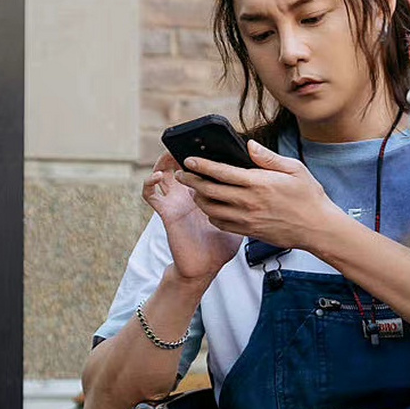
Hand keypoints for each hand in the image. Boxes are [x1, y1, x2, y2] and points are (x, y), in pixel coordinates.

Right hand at [143, 151, 242, 284]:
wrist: (205, 268)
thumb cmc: (221, 247)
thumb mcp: (239, 220)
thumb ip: (245, 201)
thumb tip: (260, 182)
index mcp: (204, 194)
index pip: (200, 168)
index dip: (202, 155)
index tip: (207, 141)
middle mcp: (187, 195)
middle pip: (180, 165)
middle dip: (181, 151)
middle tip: (187, 140)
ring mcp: (175, 203)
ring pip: (162, 173)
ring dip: (163, 161)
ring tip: (171, 153)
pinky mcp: (165, 213)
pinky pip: (150, 195)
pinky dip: (149, 183)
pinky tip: (158, 176)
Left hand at [178, 141, 336, 252]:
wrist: (318, 229)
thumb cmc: (309, 198)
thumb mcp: (294, 169)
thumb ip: (268, 157)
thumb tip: (249, 145)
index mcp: (258, 183)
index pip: (221, 172)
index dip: (201, 165)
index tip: (188, 160)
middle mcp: (249, 202)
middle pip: (210, 191)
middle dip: (191, 181)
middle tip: (182, 174)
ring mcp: (247, 219)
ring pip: (211, 209)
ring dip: (199, 199)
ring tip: (194, 190)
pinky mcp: (249, 231)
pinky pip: (222, 224)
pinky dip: (211, 215)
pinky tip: (211, 208)